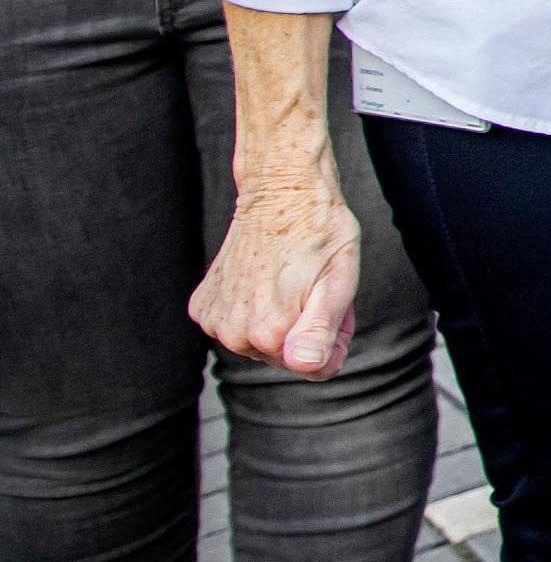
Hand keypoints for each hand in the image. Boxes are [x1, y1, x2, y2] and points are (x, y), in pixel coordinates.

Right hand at [190, 171, 360, 378]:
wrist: (280, 194)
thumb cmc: (319, 232)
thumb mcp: (338, 280)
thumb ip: (322, 329)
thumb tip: (305, 364)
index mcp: (270, 333)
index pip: (316, 367)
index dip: (334, 338)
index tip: (336, 307)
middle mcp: (234, 334)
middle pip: (285, 357)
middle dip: (307, 329)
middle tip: (315, 288)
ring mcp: (213, 321)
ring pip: (259, 342)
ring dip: (280, 319)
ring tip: (291, 281)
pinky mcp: (201, 307)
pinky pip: (235, 325)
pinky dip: (252, 309)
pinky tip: (262, 280)